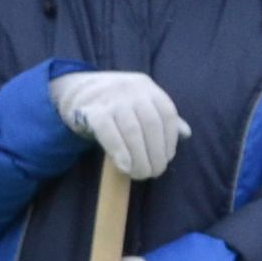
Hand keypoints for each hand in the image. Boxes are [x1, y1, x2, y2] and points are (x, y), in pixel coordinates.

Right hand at [49, 69, 189, 182]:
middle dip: (156, 153)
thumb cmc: (114, 102)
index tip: (167, 158)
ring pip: (132, 131)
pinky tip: (125, 167)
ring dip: (139, 158)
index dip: (170, 139)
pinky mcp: (92, 110)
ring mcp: (111, 98)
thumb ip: (161, 117)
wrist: (75, 91)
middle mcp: (131, 89)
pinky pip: (108, 133)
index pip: (167, 114)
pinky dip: (120, 152)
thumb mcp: (140, 102)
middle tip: (153, 173)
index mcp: (147, 87)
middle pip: (151, 125)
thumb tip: (186, 133)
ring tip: (140, 174)